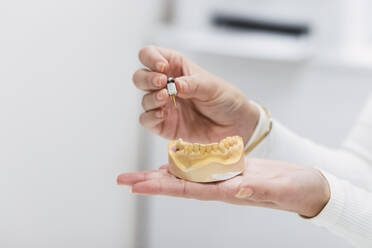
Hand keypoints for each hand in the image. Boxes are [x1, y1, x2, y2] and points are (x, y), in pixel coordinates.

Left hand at [117, 159, 329, 217]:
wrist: (306, 187)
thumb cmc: (295, 190)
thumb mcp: (279, 189)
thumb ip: (258, 188)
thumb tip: (237, 187)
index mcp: (228, 191)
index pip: (188, 190)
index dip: (162, 187)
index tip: (138, 186)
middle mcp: (220, 186)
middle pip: (179, 184)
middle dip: (150, 182)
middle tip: (124, 180)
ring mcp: (224, 178)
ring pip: (186, 176)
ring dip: (161, 174)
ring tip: (139, 174)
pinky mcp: (231, 169)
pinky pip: (200, 167)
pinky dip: (183, 163)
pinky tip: (172, 161)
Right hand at [133, 46, 258, 143]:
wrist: (234, 124)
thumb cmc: (224, 99)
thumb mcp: (212, 86)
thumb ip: (192, 84)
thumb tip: (174, 85)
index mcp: (175, 67)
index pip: (150, 55)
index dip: (151, 58)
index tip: (162, 68)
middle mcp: (166, 85)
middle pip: (140, 77)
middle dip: (146, 79)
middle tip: (162, 83)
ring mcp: (163, 105)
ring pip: (143, 99)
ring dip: (151, 98)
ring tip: (166, 99)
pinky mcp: (163, 124)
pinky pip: (146, 120)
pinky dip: (150, 117)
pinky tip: (162, 115)